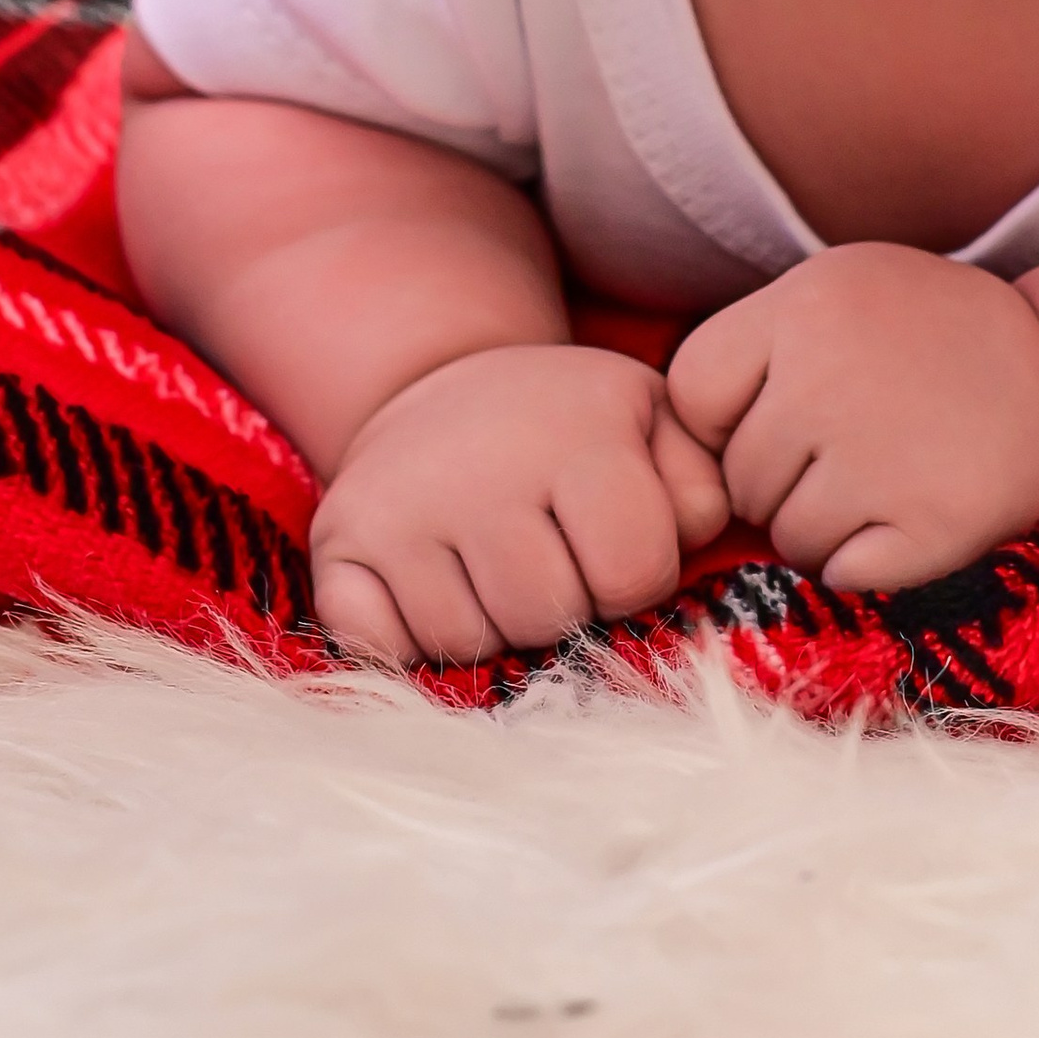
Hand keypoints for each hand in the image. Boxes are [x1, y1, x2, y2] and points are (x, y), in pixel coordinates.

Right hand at [310, 343, 728, 665]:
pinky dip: (409, 642)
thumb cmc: (571, 427)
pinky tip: (434, 585)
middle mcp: (480, 465)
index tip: (615, 545)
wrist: (446, 387)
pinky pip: (382, 650)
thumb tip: (694, 539)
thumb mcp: (654, 425)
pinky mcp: (338, 543)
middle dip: (565, 607)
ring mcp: (399, 506)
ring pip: (467, 644)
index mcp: (576, 431)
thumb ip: (700, 487)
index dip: (636, 577)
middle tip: (552, 556)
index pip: (633, 574)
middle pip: (548, 617)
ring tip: (497, 567)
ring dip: (492, 628)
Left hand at [667, 247, 1038, 597]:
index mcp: (803, 306)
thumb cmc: (930, 341)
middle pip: (738, 477)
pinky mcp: (928, 528)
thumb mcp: (839, 292)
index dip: (729, 420)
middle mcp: (830, 376)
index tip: (786, 412)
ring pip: (785, 535)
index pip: (692, 396)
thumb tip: (671, 455)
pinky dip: (868, 561)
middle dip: (783, 479)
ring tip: (887, 476)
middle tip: (857, 446)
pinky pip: (841, 575)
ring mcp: (880, 457)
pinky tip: (911, 513)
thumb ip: (757, 348)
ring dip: (823, 526)